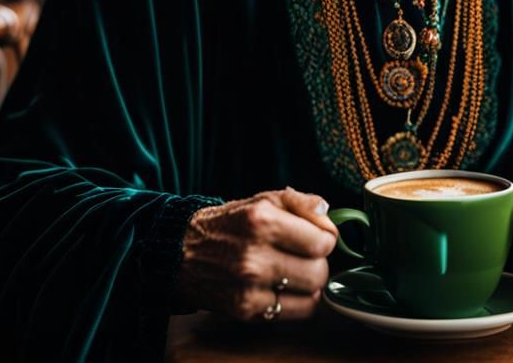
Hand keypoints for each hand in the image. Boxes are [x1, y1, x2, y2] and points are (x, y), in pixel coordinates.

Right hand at [171, 186, 337, 320]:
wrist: (184, 252)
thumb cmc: (231, 223)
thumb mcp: (263, 199)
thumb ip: (301, 202)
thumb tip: (328, 214)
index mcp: (261, 220)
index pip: (322, 241)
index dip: (326, 238)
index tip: (319, 237)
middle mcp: (254, 255)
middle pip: (319, 271)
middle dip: (319, 262)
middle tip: (305, 255)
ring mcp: (249, 287)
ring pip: (312, 294)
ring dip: (310, 283)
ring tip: (295, 270)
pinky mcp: (246, 311)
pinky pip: (297, 313)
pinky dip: (299, 301)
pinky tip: (286, 287)